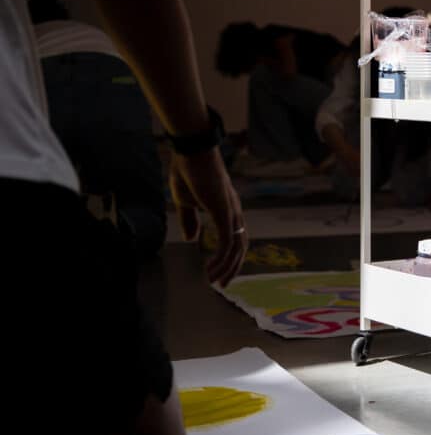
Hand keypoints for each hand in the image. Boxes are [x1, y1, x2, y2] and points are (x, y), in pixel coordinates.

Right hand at [169, 149, 246, 286]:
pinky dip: (221, 258)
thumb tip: (193, 239)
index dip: (231, 256)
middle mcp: (234, 212)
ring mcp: (231, 211)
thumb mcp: (185, 201)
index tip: (220, 272)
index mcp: (227, 209)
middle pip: (241, 246)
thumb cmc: (188, 171)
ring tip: (214, 281)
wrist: (191, 150)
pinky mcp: (224, 211)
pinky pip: (226, 241)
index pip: (236, 238)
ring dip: (226, 267)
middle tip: (222, 284)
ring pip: (236, 247)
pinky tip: (211, 268)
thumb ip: (190, 220)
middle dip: (233, 267)